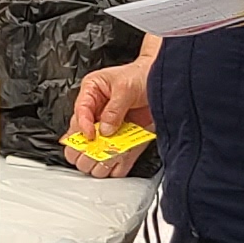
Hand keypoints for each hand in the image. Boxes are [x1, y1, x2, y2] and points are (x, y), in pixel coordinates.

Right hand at [65, 56, 153, 178]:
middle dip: (86, 147)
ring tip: (106, 160)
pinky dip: (116, 165)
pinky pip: (116, 157)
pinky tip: (116, 167)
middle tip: (94, 152)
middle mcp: (97, 112)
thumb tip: (105, 129)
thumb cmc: (142, 75)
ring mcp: (109, 128)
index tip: (90, 136)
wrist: (164, 80)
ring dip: (99, 158)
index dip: (83, 126)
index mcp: (91, 93)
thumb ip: (113, 109)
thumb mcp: (125, 87)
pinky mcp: (124, 139)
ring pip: (94, 151)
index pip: (79, 113)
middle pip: (80, 137)